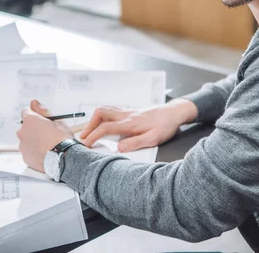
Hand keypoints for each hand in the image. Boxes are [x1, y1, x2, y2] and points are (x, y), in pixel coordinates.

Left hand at [17, 108, 73, 171]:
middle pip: (26, 127)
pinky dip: (34, 151)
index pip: (26, 111)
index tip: (41, 119)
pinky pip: (28, 151)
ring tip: (48, 144)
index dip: (35, 115)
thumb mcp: (56, 120)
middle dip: (34, 128)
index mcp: (29, 120)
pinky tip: (45, 152)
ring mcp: (22, 146)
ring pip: (27, 139)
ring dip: (34, 140)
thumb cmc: (61, 139)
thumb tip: (34, 103)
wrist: (63, 158)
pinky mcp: (25, 157)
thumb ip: (42, 110)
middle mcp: (22, 132)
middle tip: (47, 133)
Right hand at [80, 98, 197, 152]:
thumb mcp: (154, 138)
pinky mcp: (131, 111)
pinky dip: (103, 116)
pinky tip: (105, 124)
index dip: (93, 135)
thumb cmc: (166, 124)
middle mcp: (127, 114)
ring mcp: (128, 111)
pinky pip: (112, 110)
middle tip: (85, 136)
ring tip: (91, 130)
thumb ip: (135, 143)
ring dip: (95, 119)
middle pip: (101, 113)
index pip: (106, 127)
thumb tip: (119, 148)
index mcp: (130, 123)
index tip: (86, 143)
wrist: (174, 112)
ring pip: (105, 109)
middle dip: (89, 124)